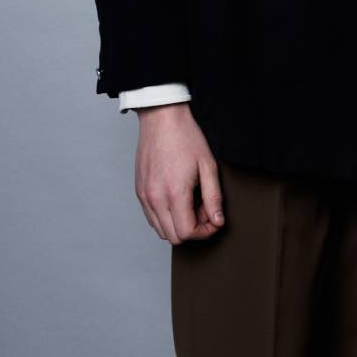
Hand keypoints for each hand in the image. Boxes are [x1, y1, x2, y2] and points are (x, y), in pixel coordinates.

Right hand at [134, 103, 222, 243]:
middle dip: (193, 229)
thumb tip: (217, 221)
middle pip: (172, 236)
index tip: (214, 220)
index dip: (204, 232)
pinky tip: (179, 199)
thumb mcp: (208, 167)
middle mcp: (154, 199)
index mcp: (174, 194)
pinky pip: (151, 217)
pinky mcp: (139, 192)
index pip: (186, 233)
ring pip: (160, 230)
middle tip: (205, 210)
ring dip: (179, 224)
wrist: (162, 120)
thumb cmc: (186, 139)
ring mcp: (144, 196)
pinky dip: (166, 217)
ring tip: (192, 202)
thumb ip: (213, 198)